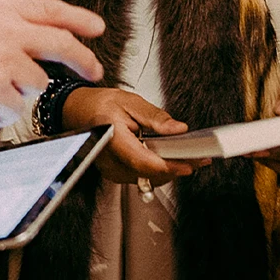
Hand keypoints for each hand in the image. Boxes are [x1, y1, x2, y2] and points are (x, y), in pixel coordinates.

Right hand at [0, 0, 104, 127]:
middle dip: (83, 58)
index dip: (78, 18)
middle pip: (61, 42)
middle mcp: (5, 28)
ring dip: (23, 95)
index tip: (96, 27)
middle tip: (94, 70)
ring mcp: (3, 55)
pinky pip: (17, 107)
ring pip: (38, 82)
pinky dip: (6, 113)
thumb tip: (17, 53)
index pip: (49, 8)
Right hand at [62, 87, 208, 185]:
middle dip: (177, 166)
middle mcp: (111, 161)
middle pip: (151, 173)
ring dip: (169, 167)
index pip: (145, 161)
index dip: (170, 165)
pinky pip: (142, 176)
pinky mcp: (117, 174)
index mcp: (112, 139)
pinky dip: (157, 167)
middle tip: (200, 156)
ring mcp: (113, 171)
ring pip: (149, 178)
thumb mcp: (129, 101)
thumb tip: (178, 129)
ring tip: (187, 154)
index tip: (191, 163)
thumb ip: (155, 117)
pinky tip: (166, 157)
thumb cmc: (100, 104)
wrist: (78, 111)